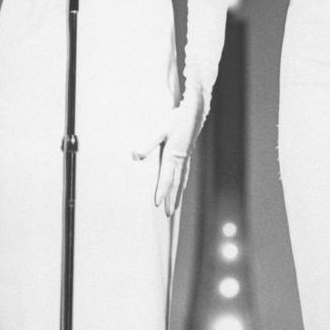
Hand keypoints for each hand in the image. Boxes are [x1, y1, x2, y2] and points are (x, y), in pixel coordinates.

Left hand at [132, 96, 205, 216]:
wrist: (194, 113)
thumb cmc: (175, 120)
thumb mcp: (160, 130)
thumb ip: (148, 143)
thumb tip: (135, 154)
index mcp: (172, 156)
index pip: (166, 179)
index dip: (161, 192)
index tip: (158, 204)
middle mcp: (180, 160)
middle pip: (175, 184)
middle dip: (171, 200)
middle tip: (169, 215)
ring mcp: (185, 158)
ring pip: (181, 181)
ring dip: (178, 195)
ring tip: (176, 207)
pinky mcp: (187, 154)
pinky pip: (185, 174)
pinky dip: (183, 184)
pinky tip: (182, 187)